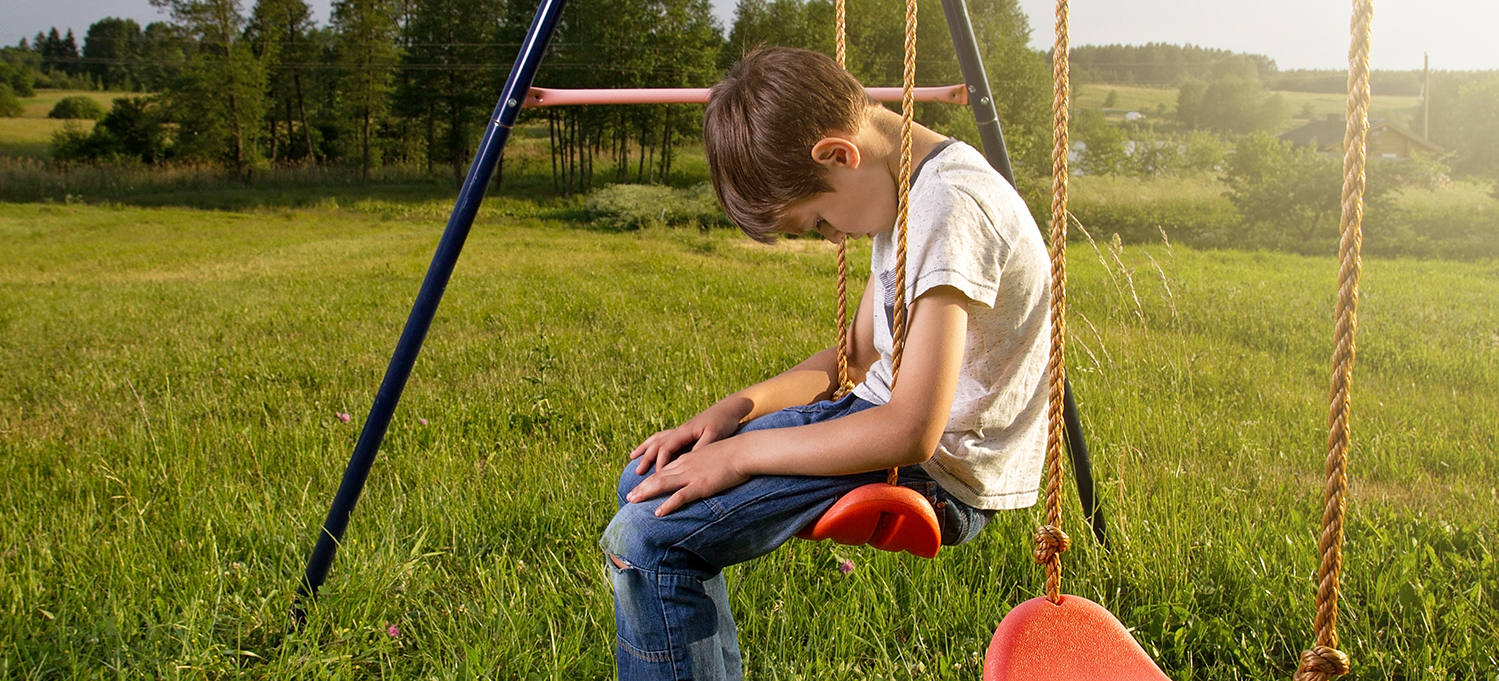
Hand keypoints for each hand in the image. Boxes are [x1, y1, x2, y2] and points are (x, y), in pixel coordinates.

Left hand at [625, 439, 751, 515]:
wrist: (744, 451)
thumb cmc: (733, 454)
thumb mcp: (712, 456)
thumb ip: (702, 464)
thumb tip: (701, 474)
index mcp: (688, 459)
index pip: (664, 470)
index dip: (650, 479)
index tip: (640, 487)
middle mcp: (685, 465)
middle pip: (658, 477)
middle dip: (642, 487)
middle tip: (629, 497)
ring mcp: (691, 475)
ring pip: (662, 484)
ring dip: (646, 493)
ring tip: (633, 501)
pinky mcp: (701, 485)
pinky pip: (680, 496)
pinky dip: (668, 504)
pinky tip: (658, 512)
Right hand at [629, 403, 743, 473]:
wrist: (730, 408)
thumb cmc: (724, 422)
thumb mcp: (715, 435)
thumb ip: (701, 447)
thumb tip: (687, 461)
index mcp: (684, 431)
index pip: (666, 448)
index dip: (659, 463)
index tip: (655, 478)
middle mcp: (679, 430)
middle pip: (657, 444)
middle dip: (646, 458)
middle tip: (636, 473)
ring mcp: (681, 431)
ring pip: (658, 440)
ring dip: (645, 449)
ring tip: (633, 458)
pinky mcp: (686, 432)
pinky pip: (665, 439)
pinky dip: (655, 445)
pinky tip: (653, 450)